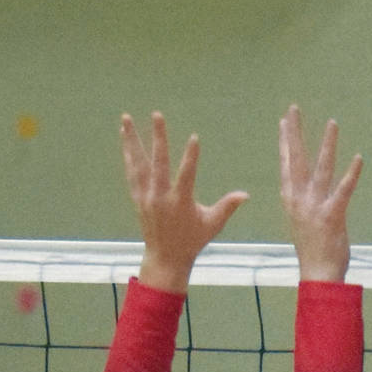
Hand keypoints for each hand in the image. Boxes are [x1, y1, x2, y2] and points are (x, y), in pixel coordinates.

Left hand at [121, 112, 249, 294]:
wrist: (165, 256)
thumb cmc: (193, 240)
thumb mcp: (213, 224)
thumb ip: (228, 207)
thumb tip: (245, 194)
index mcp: (180, 201)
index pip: (186, 174)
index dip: (191, 156)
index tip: (194, 137)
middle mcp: (160, 196)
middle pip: (158, 161)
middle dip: (158, 137)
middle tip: (157, 115)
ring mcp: (146, 195)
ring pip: (138, 163)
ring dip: (132, 140)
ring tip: (126, 118)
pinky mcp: (137, 197)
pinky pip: (131, 172)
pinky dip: (128, 155)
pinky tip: (125, 140)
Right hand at [278, 105, 361, 282]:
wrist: (318, 273)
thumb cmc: (313, 248)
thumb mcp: (301, 219)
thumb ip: (301, 200)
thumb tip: (300, 187)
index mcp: (291, 199)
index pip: (286, 163)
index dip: (285, 141)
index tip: (284, 121)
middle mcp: (299, 198)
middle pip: (296, 159)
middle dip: (295, 132)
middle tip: (293, 108)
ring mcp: (315, 206)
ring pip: (322, 168)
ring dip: (328, 144)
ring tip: (332, 122)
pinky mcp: (333, 215)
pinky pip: (344, 190)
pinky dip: (352, 173)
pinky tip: (359, 157)